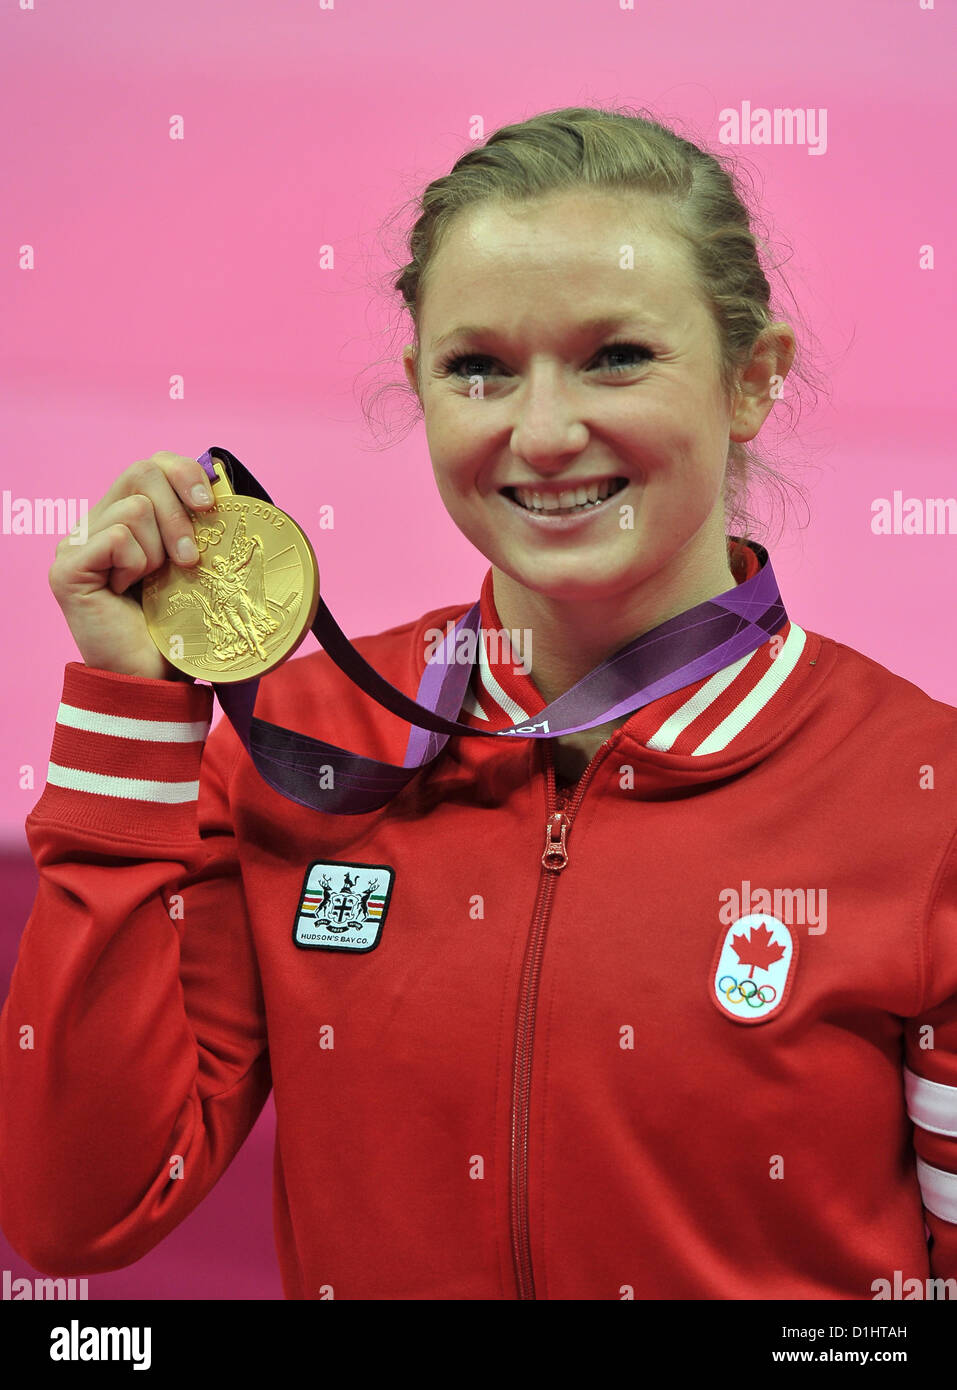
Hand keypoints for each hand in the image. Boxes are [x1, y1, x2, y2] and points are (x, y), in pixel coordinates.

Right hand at [48, 451, 218, 679]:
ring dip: (157, 553)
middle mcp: (94, 524)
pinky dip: (135, 567)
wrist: (155, 680)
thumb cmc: (178, 628)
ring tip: (148, 587)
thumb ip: (197, 524)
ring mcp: (75, 544)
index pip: (151, 464)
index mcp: (124, 519)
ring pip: (135, 508)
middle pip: (141, 471)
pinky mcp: (67, 567)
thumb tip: (223, 484)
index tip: (211, 507)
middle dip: (178, 514)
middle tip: (188, 562)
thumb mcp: (195, 566)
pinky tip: (126, 594)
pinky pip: (118, 538)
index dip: (184, 473)